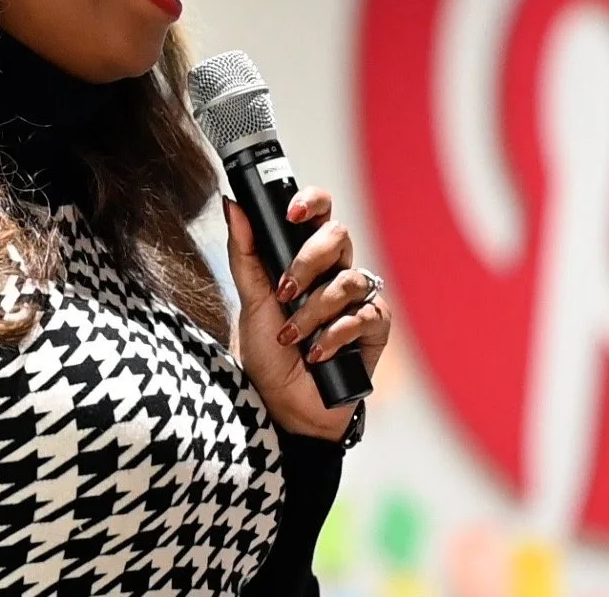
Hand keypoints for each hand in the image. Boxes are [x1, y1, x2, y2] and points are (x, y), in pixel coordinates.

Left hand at [224, 187, 391, 440]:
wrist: (283, 407)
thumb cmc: (268, 353)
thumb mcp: (250, 300)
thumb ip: (244, 252)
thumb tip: (233, 204)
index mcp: (307, 258)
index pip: (320, 213)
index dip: (312, 202)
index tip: (290, 214)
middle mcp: (336, 272)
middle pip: (339, 236)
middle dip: (308, 260)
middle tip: (284, 289)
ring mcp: (359, 300)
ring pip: (349, 280)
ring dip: (314, 310)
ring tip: (290, 336)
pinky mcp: (375, 329)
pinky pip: (365, 316)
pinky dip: (335, 335)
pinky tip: (317, 354)